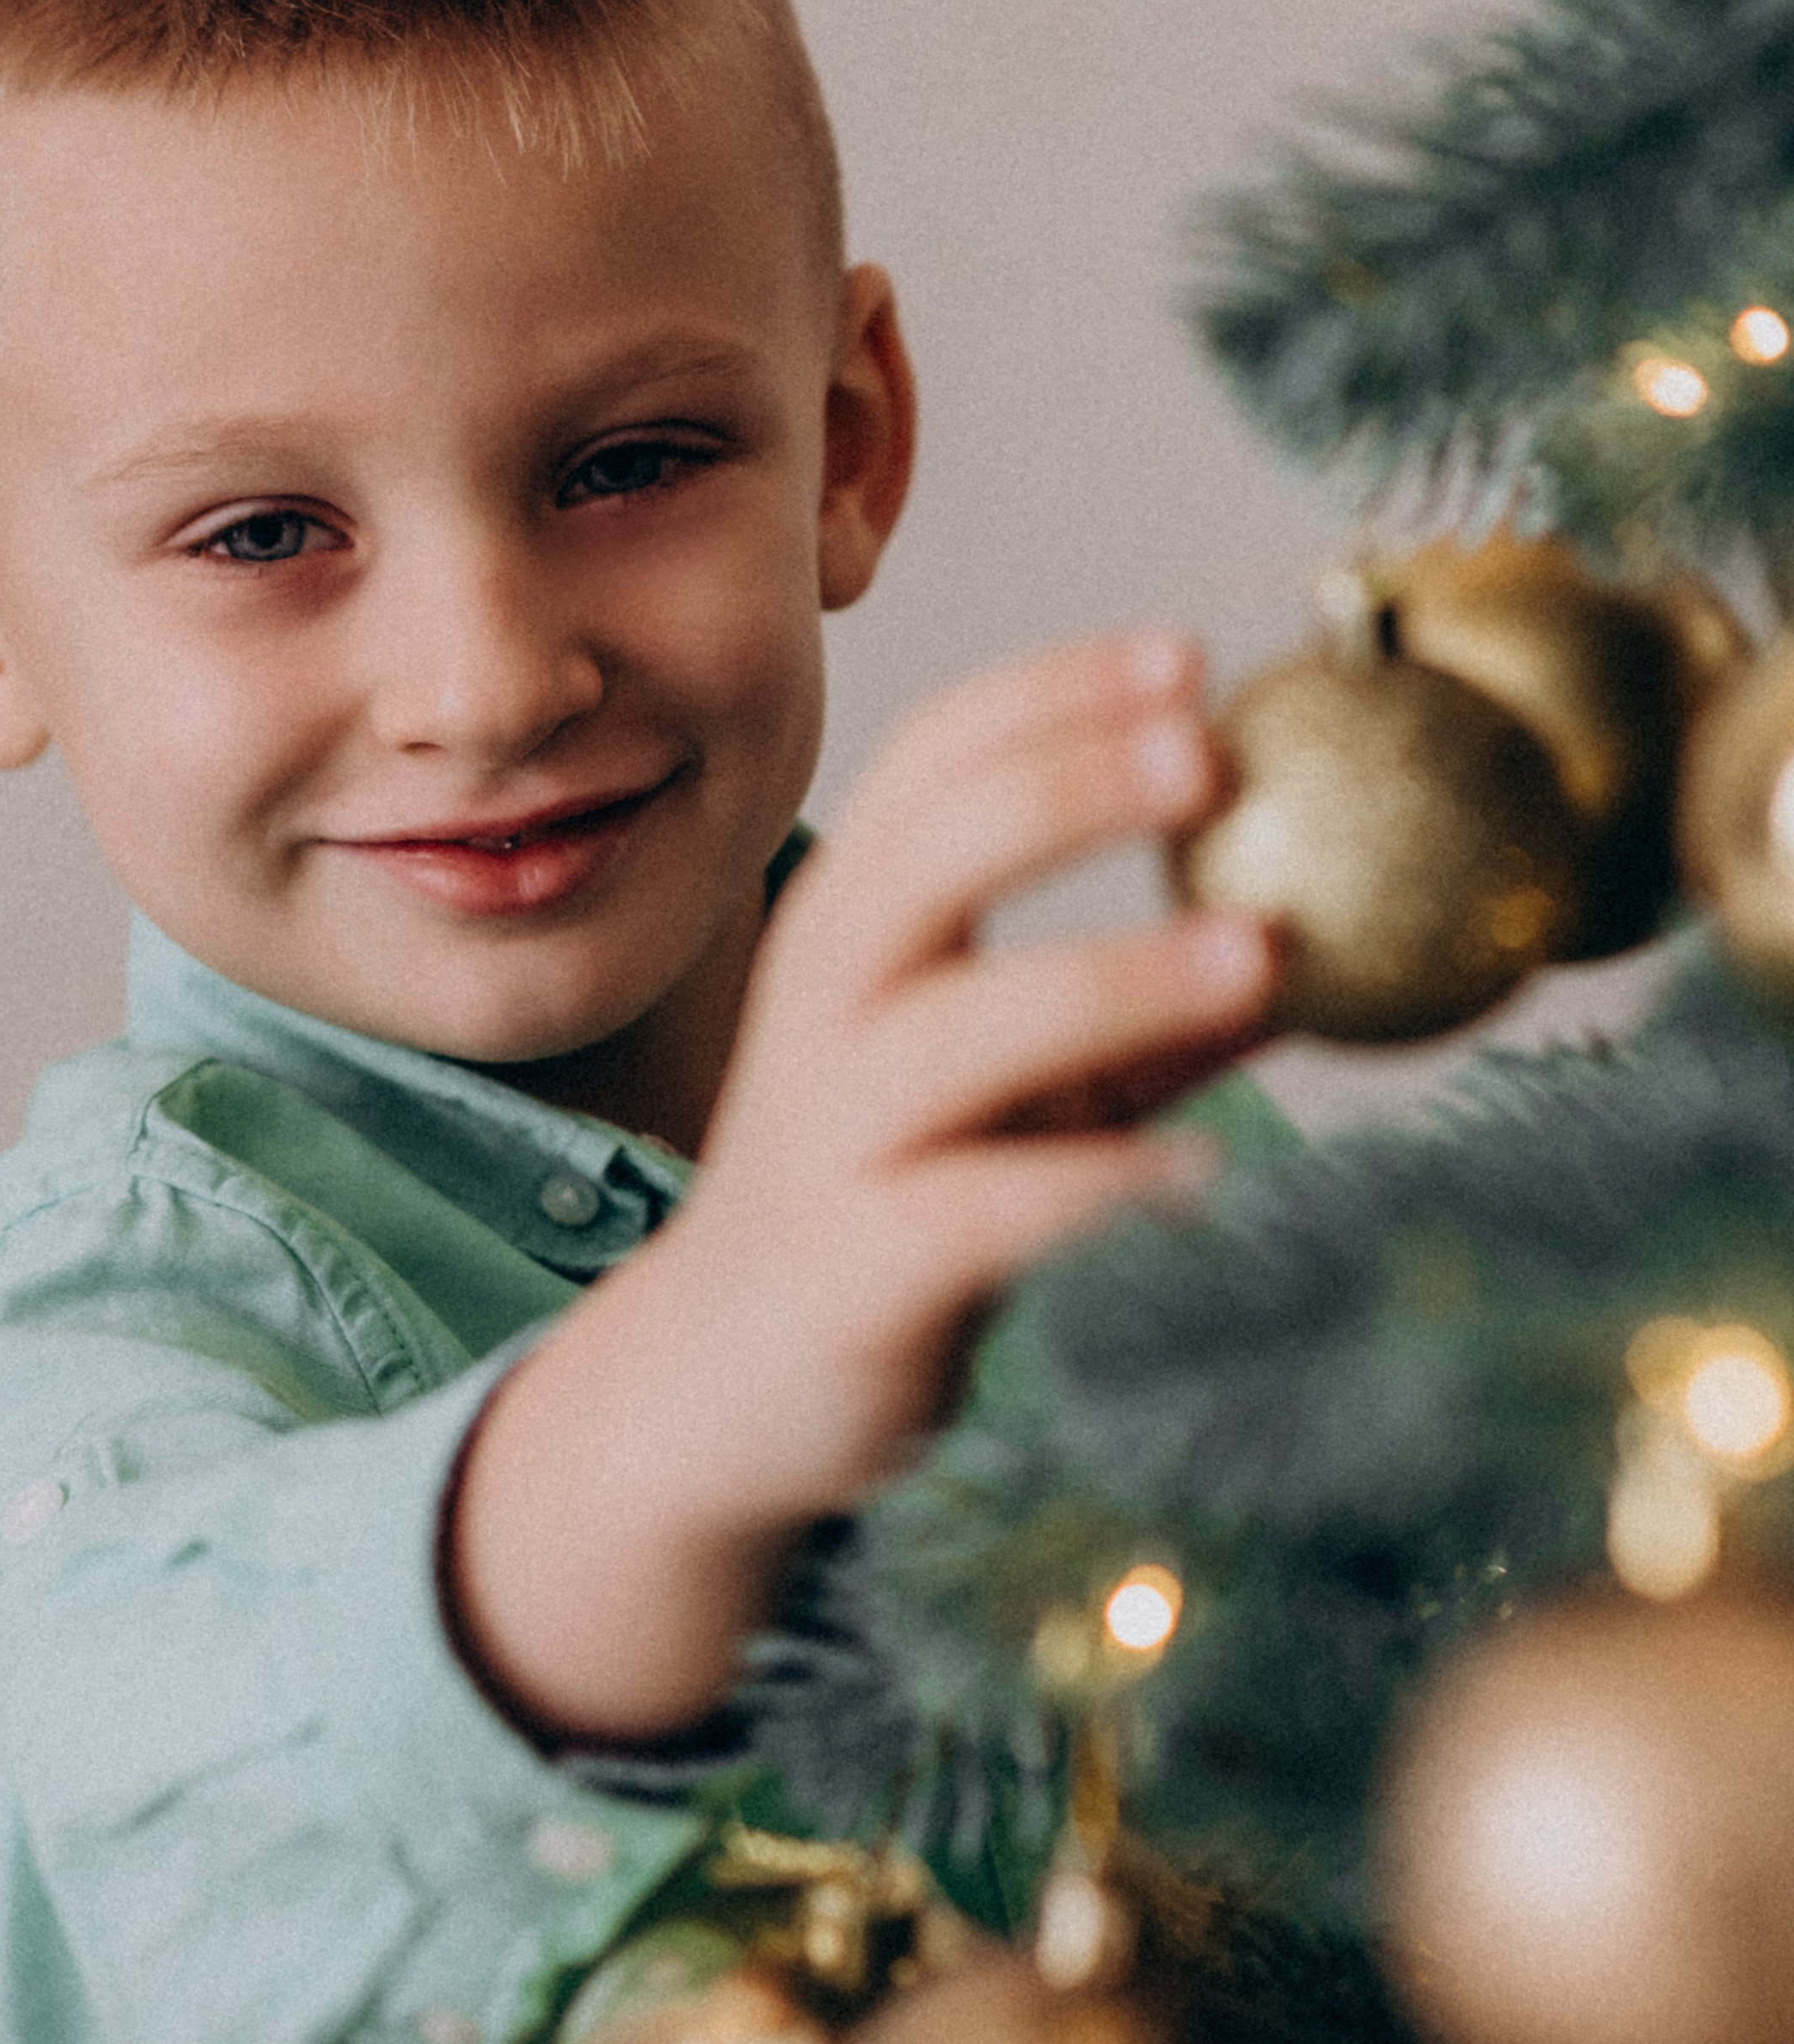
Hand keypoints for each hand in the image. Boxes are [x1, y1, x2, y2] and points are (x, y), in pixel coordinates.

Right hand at [450, 630, 1273, 1738]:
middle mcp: (828, 1007)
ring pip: (954, 1029)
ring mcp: (833, 1136)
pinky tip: (1197, 1179)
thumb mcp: (1022, 1091)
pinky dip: (1091, 1186)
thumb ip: (1148, 1022)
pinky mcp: (857, 1267)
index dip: (1052, 693)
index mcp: (857, 929)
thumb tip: (1320, 938)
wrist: (723, 1388)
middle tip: (1209, 749)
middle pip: (925, 853)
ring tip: (1256, 953)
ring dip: (1107, 977)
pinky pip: (976, 1211)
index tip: (1188, 655)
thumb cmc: (891, 1204)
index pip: (933, 763)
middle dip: (1063, 785)